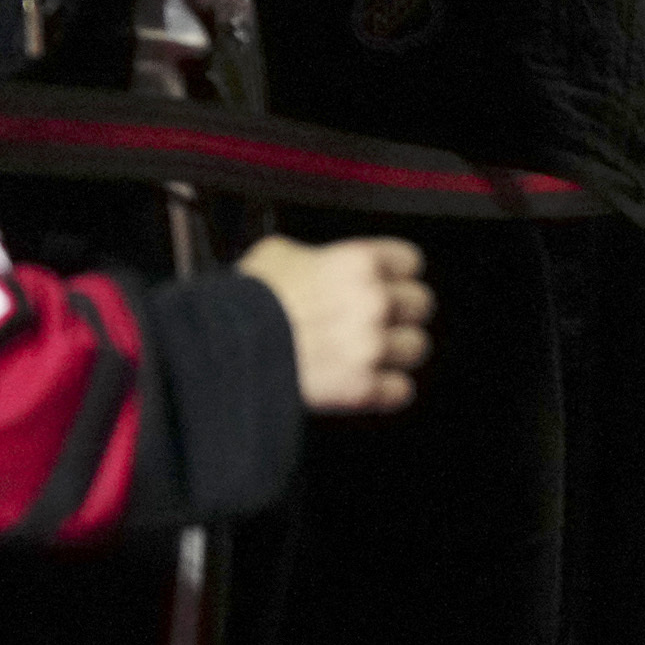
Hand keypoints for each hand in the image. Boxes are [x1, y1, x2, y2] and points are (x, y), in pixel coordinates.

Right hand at [239, 235, 432, 413]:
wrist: (223, 351)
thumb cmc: (244, 303)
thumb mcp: (276, 254)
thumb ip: (312, 256)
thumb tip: (314, 263)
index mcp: (357, 263)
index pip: (410, 262)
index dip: (397, 274)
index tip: (390, 282)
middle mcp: (373, 302)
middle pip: (420, 304)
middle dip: (401, 312)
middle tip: (378, 320)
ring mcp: (371, 346)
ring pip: (415, 347)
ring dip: (396, 351)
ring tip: (370, 353)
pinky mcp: (362, 388)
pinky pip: (401, 390)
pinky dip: (386, 390)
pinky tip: (368, 383)